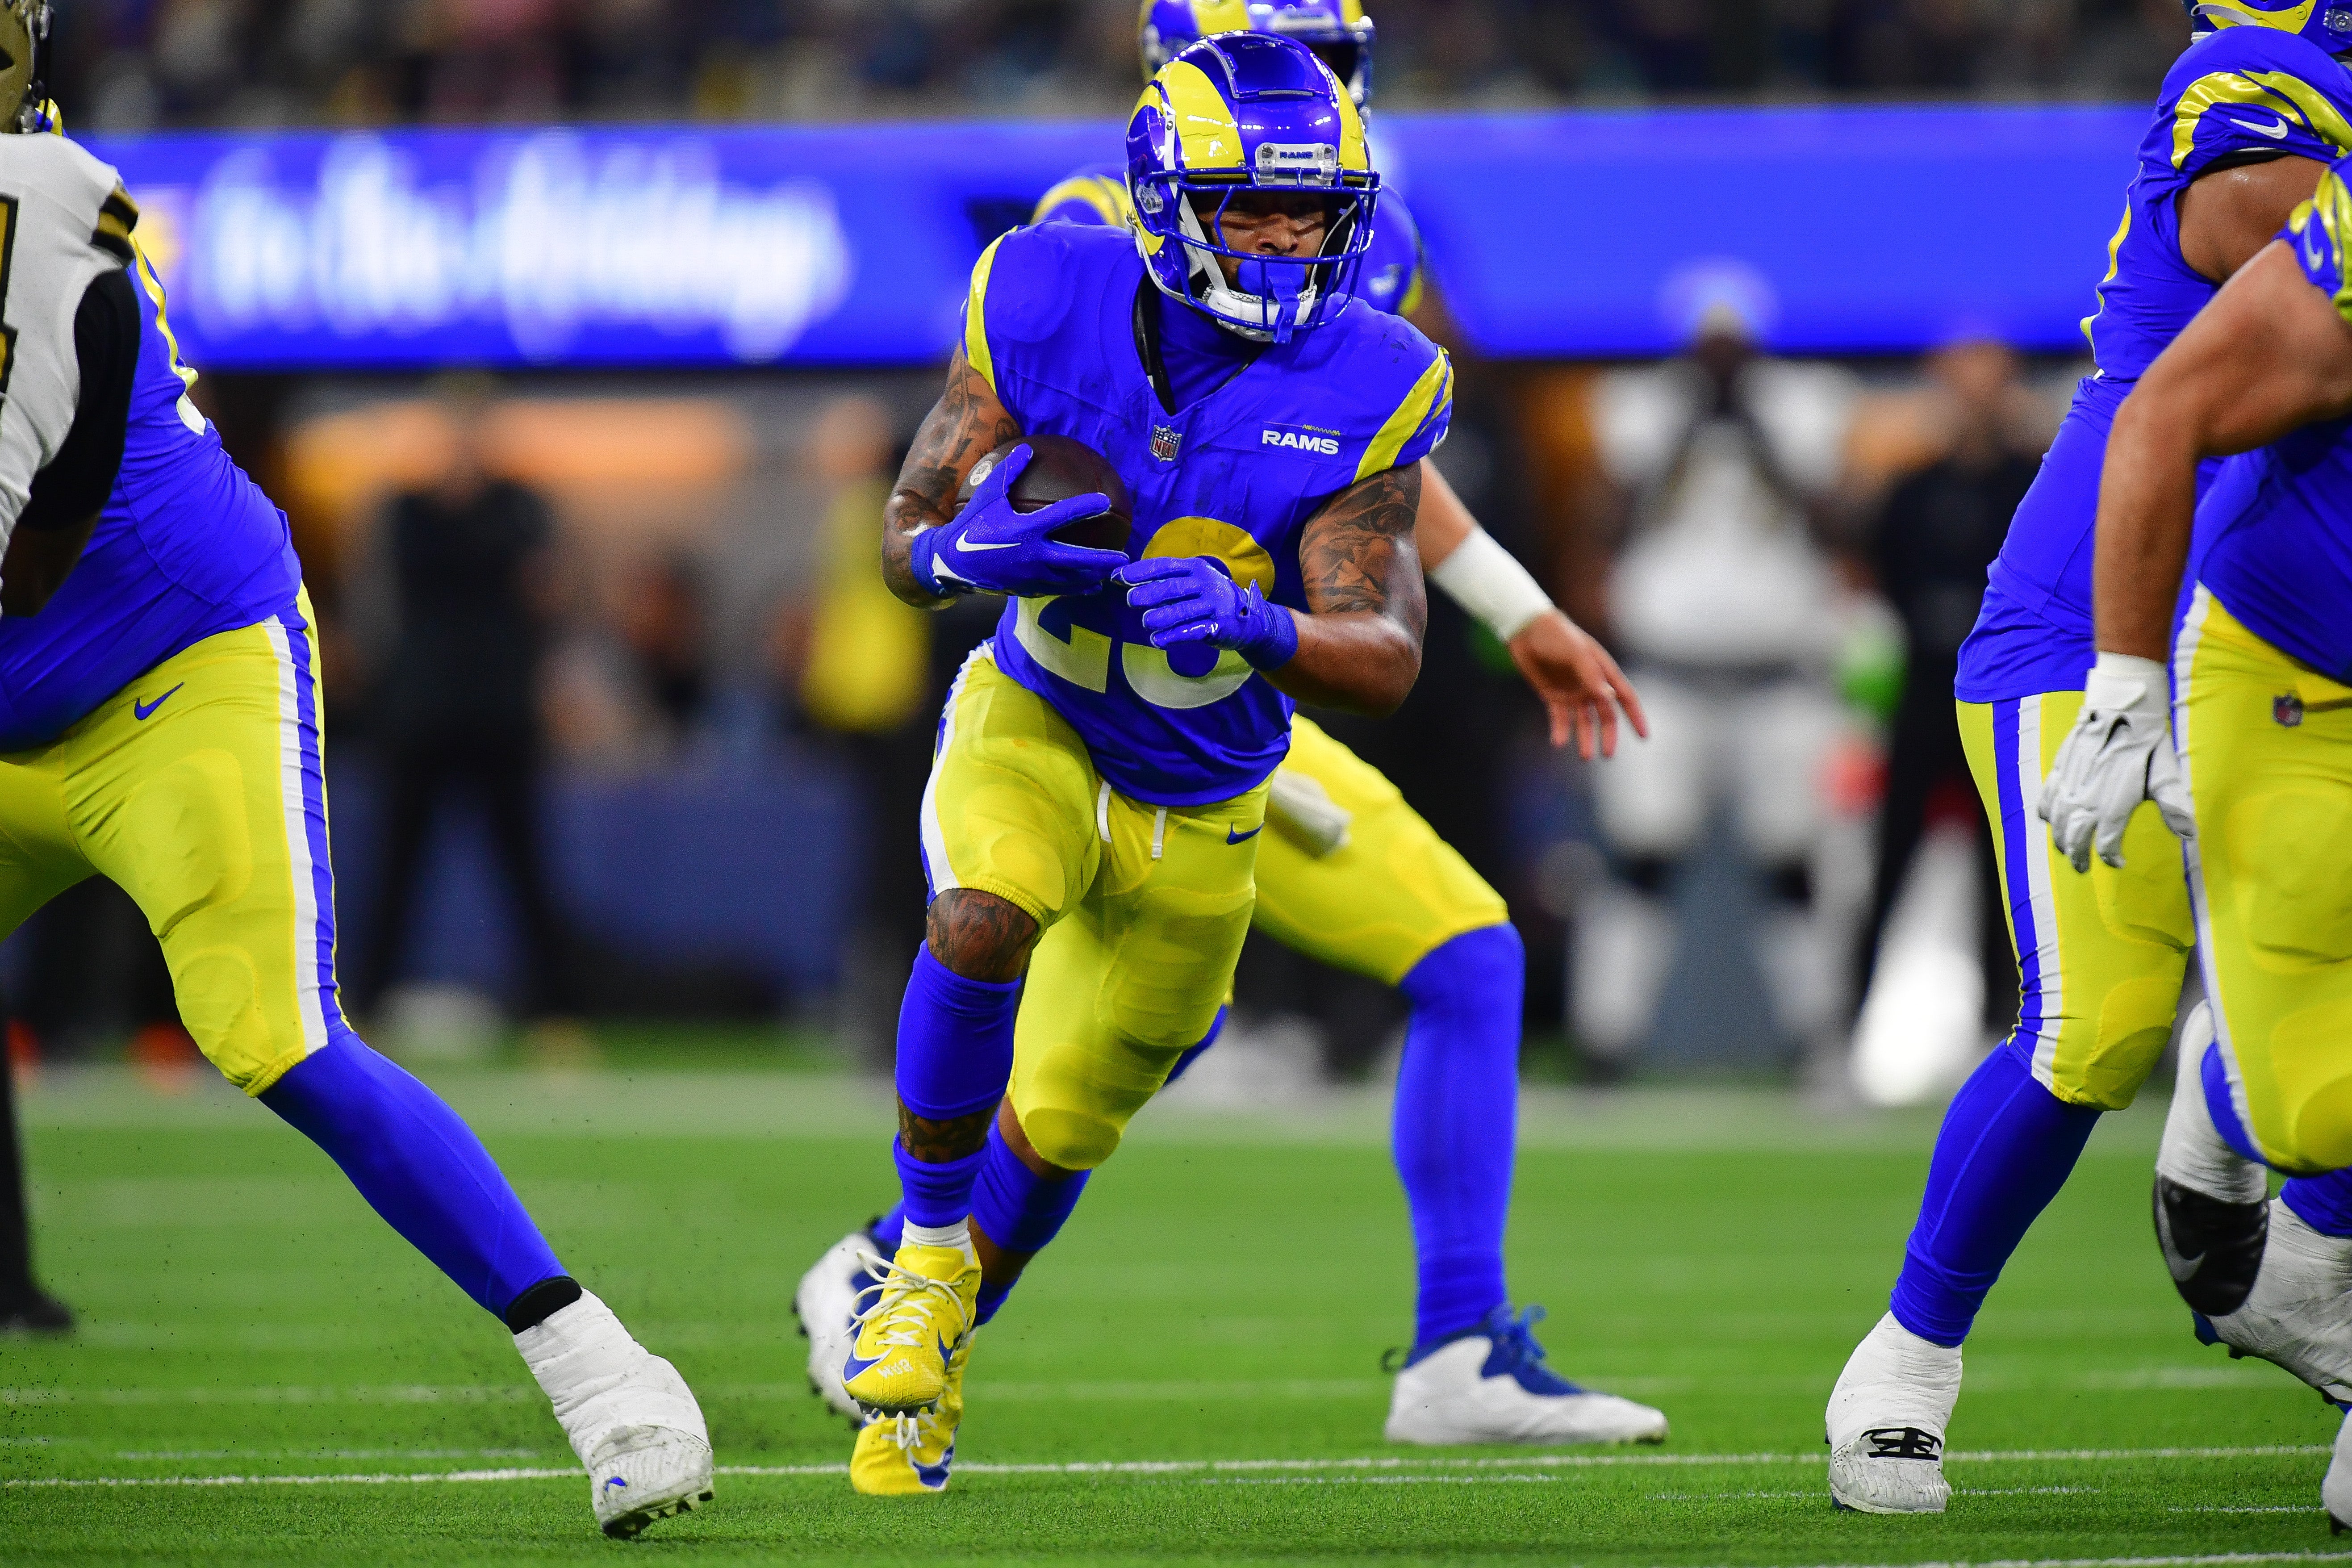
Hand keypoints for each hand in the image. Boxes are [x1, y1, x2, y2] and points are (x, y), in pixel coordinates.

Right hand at [908, 443, 1122, 598]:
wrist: (951, 561)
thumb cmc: (971, 524)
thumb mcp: (987, 495)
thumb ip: (1008, 471)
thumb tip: (1027, 449)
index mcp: (1024, 528)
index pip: (1062, 516)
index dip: (1085, 507)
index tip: (1104, 501)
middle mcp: (1032, 554)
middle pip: (1076, 559)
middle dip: (1102, 560)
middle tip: (1125, 558)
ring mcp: (1030, 575)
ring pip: (1070, 579)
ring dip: (1093, 576)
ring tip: (1112, 574)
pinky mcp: (1026, 588)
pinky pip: (1057, 589)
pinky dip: (1075, 588)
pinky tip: (1089, 585)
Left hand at [1118, 556, 1298, 669]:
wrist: (1249, 620)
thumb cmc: (1211, 599)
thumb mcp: (1194, 583)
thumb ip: (1167, 582)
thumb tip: (1128, 582)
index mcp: (1196, 568)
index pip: (1164, 566)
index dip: (1140, 571)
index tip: (1118, 577)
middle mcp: (1206, 583)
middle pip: (1171, 588)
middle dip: (1147, 594)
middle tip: (1131, 601)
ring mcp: (1214, 605)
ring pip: (1181, 611)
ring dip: (1159, 618)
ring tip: (1146, 623)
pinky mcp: (1219, 626)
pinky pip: (1191, 632)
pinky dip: (1172, 637)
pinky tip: (1157, 641)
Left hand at [1507, 609, 1647, 759]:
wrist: (1526, 629)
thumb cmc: (1557, 636)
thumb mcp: (1577, 653)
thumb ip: (1592, 675)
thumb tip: (1610, 698)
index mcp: (1603, 672)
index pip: (1625, 698)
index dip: (1635, 717)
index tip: (1643, 737)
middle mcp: (1590, 685)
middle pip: (1605, 715)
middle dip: (1608, 735)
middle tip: (1608, 755)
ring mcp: (1572, 691)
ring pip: (1583, 721)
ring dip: (1585, 739)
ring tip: (1585, 757)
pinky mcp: (1552, 695)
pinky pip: (1559, 718)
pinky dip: (1560, 731)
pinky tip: (1559, 743)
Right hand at [2038, 652, 2196, 871]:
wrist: (2121, 710)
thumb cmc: (2147, 744)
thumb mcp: (2165, 775)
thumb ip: (2174, 806)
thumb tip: (2191, 835)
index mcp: (2113, 807)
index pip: (2105, 846)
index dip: (2110, 858)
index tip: (2118, 861)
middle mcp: (2086, 802)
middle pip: (2074, 841)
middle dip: (2077, 858)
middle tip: (2082, 866)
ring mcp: (2069, 789)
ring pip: (2057, 825)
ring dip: (2060, 841)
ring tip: (2067, 848)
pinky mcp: (2058, 774)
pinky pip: (2045, 802)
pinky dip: (2046, 816)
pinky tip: (2051, 819)